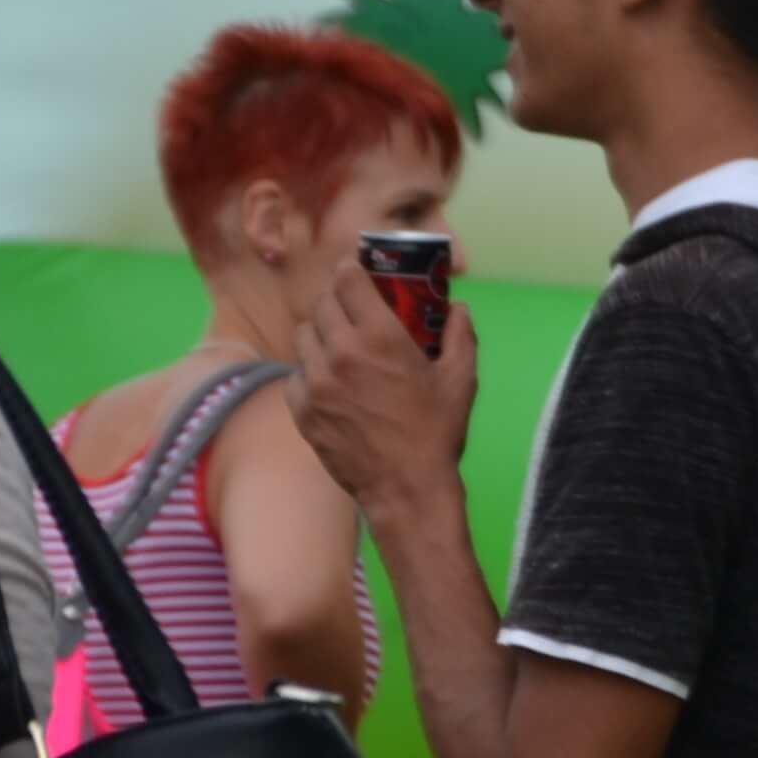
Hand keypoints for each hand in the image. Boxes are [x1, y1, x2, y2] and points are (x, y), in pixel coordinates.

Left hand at [293, 260, 480, 529]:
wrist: (406, 487)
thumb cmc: (437, 431)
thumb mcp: (461, 379)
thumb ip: (460, 335)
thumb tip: (460, 308)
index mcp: (379, 336)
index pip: (347, 280)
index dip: (350, 270)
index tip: (355, 272)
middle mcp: (340, 352)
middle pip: (322, 305)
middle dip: (337, 302)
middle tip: (352, 312)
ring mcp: (316, 382)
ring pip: (303, 337)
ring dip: (320, 334)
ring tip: (337, 347)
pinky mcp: (302, 410)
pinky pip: (296, 375)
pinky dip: (309, 372)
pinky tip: (328, 383)